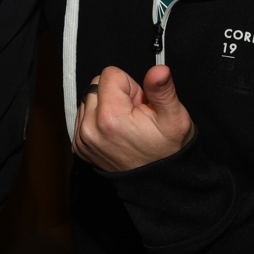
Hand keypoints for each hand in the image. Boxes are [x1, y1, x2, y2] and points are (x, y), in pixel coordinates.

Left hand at [72, 64, 194, 171]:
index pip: (110, 74)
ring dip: (106, 107)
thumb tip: (159, 70)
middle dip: (117, 95)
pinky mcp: (79, 145)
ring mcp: (82, 138)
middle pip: (97, 85)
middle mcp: (90, 127)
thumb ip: (162, 90)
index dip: (130, 86)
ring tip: (126, 125)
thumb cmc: (167, 152)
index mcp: (110, 117)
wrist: (157, 183)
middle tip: (135, 116)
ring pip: (89, 99)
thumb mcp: (175, 119)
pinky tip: (115, 132)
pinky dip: (98, 119)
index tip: (140, 105)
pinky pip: (84, 116)